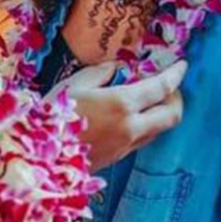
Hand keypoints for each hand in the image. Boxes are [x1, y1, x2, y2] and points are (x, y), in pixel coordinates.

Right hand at [53, 60, 186, 169]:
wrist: (39, 156)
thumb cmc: (52, 115)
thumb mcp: (74, 84)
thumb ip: (101, 73)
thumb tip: (117, 68)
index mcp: (121, 104)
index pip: (161, 87)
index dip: (175, 74)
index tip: (181, 64)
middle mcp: (131, 127)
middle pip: (172, 114)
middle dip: (176, 97)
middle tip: (167, 85)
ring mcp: (127, 145)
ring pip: (160, 129)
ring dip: (161, 112)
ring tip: (148, 100)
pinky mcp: (119, 157)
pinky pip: (144, 138)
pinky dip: (146, 124)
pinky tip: (130, 116)